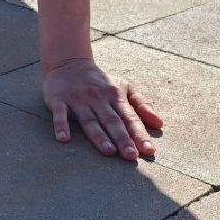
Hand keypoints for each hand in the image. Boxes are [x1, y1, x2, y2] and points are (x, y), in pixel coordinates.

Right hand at [42, 59, 161, 159]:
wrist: (69, 63)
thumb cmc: (101, 82)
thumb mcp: (124, 87)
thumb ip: (141, 104)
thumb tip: (160, 124)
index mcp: (115, 96)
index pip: (130, 117)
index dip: (140, 134)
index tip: (149, 150)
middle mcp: (98, 99)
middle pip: (112, 121)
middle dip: (122, 138)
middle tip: (131, 156)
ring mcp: (78, 100)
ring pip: (90, 120)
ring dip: (99, 136)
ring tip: (108, 151)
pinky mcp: (59, 100)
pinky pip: (59, 115)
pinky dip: (61, 126)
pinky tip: (64, 139)